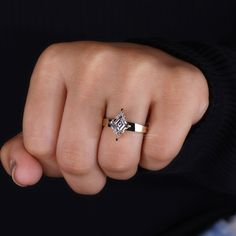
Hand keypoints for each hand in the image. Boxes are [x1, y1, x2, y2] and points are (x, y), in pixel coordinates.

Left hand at [0, 41, 208, 193]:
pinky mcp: (178, 87)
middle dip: (92, 174)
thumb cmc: (103, 98)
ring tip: (130, 140)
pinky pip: (157, 155)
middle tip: (105, 154)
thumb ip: (29, 149)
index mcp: (56, 63)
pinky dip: (154, 160)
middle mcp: (94, 61)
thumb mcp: (59, 116)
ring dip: (123, 167)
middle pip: (76, 158)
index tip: (80, 149)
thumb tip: (23, 176)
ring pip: (118, 162)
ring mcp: (138, 70)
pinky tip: (155, 132)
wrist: (153, 73)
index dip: (61, 163)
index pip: (40, 145)